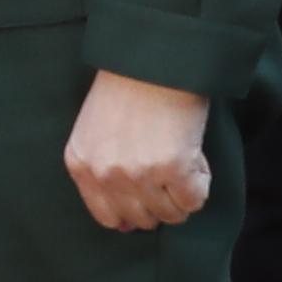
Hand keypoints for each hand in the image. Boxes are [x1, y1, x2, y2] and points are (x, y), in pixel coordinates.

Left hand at [62, 69, 212, 233]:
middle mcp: (106, 174)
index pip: (106, 217)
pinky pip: (193, 201)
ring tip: (182, 159)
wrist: (154, 55)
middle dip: (160, 202)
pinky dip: (200, 185)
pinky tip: (195, 157)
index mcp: (81, 164)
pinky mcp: (173, 168)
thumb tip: (125, 227)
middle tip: (169, 173)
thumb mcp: (96, 130)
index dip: (132, 212)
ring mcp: (138, 174)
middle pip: (141, 220)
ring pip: (170, 215)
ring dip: (182, 194)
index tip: (148, 197)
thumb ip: (103, 174)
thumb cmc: (128, 85)